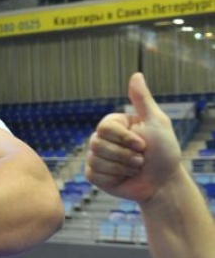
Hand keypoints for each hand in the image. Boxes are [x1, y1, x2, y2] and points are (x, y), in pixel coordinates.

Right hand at [86, 72, 182, 202]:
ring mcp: (96, 157)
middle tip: (140, 159)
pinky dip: (112, 177)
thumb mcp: (157, 123)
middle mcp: (101, 138)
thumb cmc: (163, 152)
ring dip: (122, 167)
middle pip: (97, 144)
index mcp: (114, 125)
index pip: (104, 127)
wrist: (163, 183)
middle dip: (125, 155)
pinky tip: (123, 177)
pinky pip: (93, 173)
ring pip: (96, 160)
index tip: (143, 144)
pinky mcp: (94, 175)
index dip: (124, 138)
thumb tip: (136, 74)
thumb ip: (142, 100)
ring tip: (135, 168)